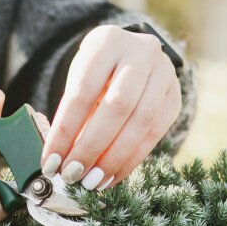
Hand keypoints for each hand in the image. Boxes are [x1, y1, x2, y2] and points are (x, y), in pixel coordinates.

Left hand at [40, 25, 181, 189]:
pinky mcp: (174, 97)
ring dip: (114, 159)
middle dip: (92, 147)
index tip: (51, 161)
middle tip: (72, 175)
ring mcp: (164, 73)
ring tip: (92, 182)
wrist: (131, 56)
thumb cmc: (95, 73)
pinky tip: (112, 176)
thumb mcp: (79, 79)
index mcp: (106, 42)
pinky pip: (155, 134)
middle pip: (117, 107)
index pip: (82, 92)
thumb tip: (60, 161)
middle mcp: (141, 52)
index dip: (65, 131)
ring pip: (141, 122)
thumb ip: (73, 113)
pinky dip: (131, 160)